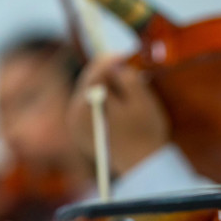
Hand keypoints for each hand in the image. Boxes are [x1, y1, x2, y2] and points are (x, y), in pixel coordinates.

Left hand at [68, 56, 170, 175]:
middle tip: (125, 65)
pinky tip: (120, 104)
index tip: (123, 54)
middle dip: (107, 73)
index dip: (110, 60)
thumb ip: (128, 79)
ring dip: (107, 87)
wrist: (143, 166)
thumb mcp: (142, 101)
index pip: (94, 73)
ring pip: (91, 94)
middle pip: (89, 83)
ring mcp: (76, 126)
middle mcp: (74, 116)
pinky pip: (93, 108)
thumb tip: (116, 66)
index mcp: (86, 107)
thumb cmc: (146, 133)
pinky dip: (105, 101)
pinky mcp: (82, 133)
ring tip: (126, 85)